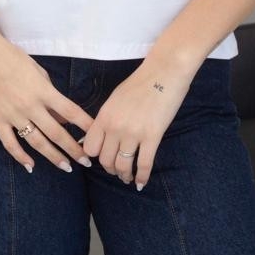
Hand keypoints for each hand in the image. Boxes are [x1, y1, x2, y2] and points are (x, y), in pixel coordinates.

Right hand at [0, 39, 95, 174]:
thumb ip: (51, 94)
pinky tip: (31, 166)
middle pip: (57, 133)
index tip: (98, 136)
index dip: (86, 126)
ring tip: (66, 167)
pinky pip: (10, 144)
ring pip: (37, 143)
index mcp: (43, 90)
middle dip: (74, 149)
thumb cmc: (11, 56)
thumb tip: (62, 117)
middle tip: (87, 161)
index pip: (71, 112)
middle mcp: (30, 105)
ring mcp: (12, 115)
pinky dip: (21, 157)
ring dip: (53, 157)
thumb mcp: (37, 70)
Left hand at [79, 53, 196, 188]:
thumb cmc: (140, 82)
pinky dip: (142, 177)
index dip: (95, 157)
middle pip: (105, 160)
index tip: (102, 158)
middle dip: (110, 169)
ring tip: (128, 177)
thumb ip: (106, 118)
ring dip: (124, 175)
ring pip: (123, 166)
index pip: (90, 148)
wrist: (164, 72)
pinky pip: (144, 164)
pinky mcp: (153, 136)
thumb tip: (99, 135)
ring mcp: (134, 133)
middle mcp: (115, 127)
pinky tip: (142, 182)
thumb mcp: (115, 99)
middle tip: (117, 170)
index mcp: (104, 116)